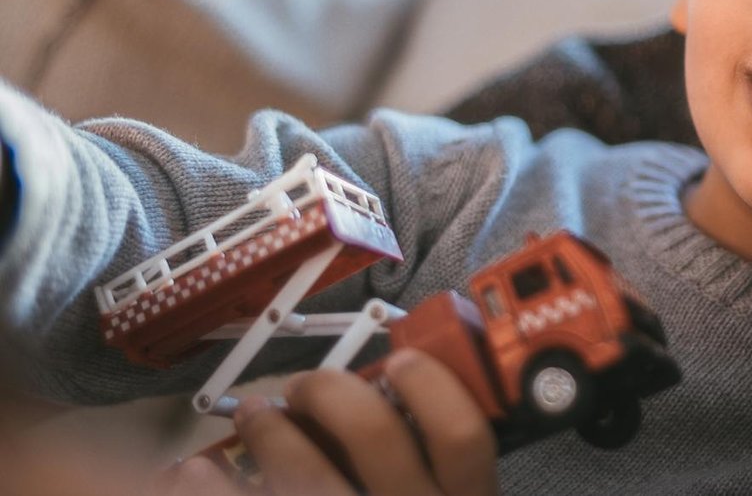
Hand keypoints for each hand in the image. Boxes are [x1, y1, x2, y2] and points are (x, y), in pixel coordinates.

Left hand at [232, 349, 498, 495]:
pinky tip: (196, 471)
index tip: (397, 363)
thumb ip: (435, 477)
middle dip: (332, 392)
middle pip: (376, 436)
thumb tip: (388, 402)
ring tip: (257, 414)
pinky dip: (211, 487)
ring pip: (306, 477)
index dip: (429, 387)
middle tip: (308, 385)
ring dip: (269, 431)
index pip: (461, 437)